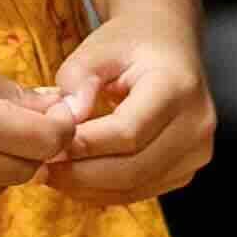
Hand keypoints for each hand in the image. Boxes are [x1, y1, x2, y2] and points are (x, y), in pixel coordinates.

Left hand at [41, 0, 214, 200]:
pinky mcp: (186, 170)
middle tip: (40, 168)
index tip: (47, 145)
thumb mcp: (97, 48)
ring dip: (88, 188)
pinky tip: (76, 177)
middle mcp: (197, 123)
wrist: (166, 45)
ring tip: (52, 174)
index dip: (84, 144)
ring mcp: (197, 151)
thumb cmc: (130, 44)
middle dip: (80, 174)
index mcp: (178, 86)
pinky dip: (104, 191)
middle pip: (133, 168)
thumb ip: (77, 79)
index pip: (129, 131)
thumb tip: (66, 118)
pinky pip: (141, 191)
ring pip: (135, 187)